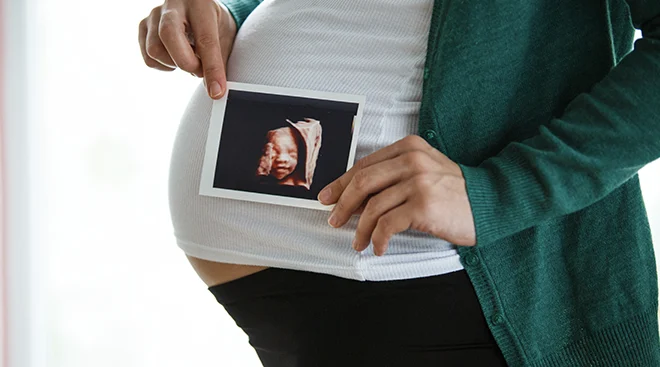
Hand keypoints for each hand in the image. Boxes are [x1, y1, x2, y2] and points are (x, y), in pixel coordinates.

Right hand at [138, 0, 236, 98]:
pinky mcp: (143, 26)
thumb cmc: (214, 22)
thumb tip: (213, 89)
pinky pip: (148, 58)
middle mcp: (173, 4)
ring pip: (155, 50)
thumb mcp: (225, 37)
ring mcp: (154, 14)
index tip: (216, 90)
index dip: (211, 68)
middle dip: (186, 63)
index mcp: (200, 4)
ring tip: (190, 59)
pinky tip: (176, 57)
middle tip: (199, 71)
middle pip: (168, 35)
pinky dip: (164, 65)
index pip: (205, 39)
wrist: (200, 8)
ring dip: (175, 64)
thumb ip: (219, 61)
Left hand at [318, 135, 475, 255]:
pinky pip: (388, 224)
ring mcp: (418, 182)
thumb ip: (393, 177)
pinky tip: (379, 247)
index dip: (341, 183)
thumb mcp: (424, 172)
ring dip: (361, 229)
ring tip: (359, 242)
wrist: (491, 203)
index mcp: (409, 148)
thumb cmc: (454, 192)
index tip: (328, 197)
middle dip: (343, 204)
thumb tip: (353, 197)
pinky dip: (378, 239)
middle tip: (334, 220)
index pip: (365, 165)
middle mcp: (412, 161)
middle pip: (363, 182)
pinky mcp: (424, 205)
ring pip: (373, 206)